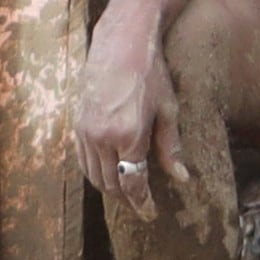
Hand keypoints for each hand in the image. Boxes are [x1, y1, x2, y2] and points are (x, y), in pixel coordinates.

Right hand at [78, 18, 184, 220]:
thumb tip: (182, 179)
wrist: (120, 45)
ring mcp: (85, 132)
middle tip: (140, 206)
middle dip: (126, 198)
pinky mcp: (76, 125)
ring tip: (126, 192)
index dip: (141, 203)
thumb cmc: (151, 74)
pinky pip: (83, 160)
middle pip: (111, 183)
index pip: (132, 183)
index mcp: (129, 136)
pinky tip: (108, 172)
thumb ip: (171, 147)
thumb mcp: (169, 110)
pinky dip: (95, 172)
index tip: (150, 214)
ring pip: (93, 175)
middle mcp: (102, 138)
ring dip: (109, 187)